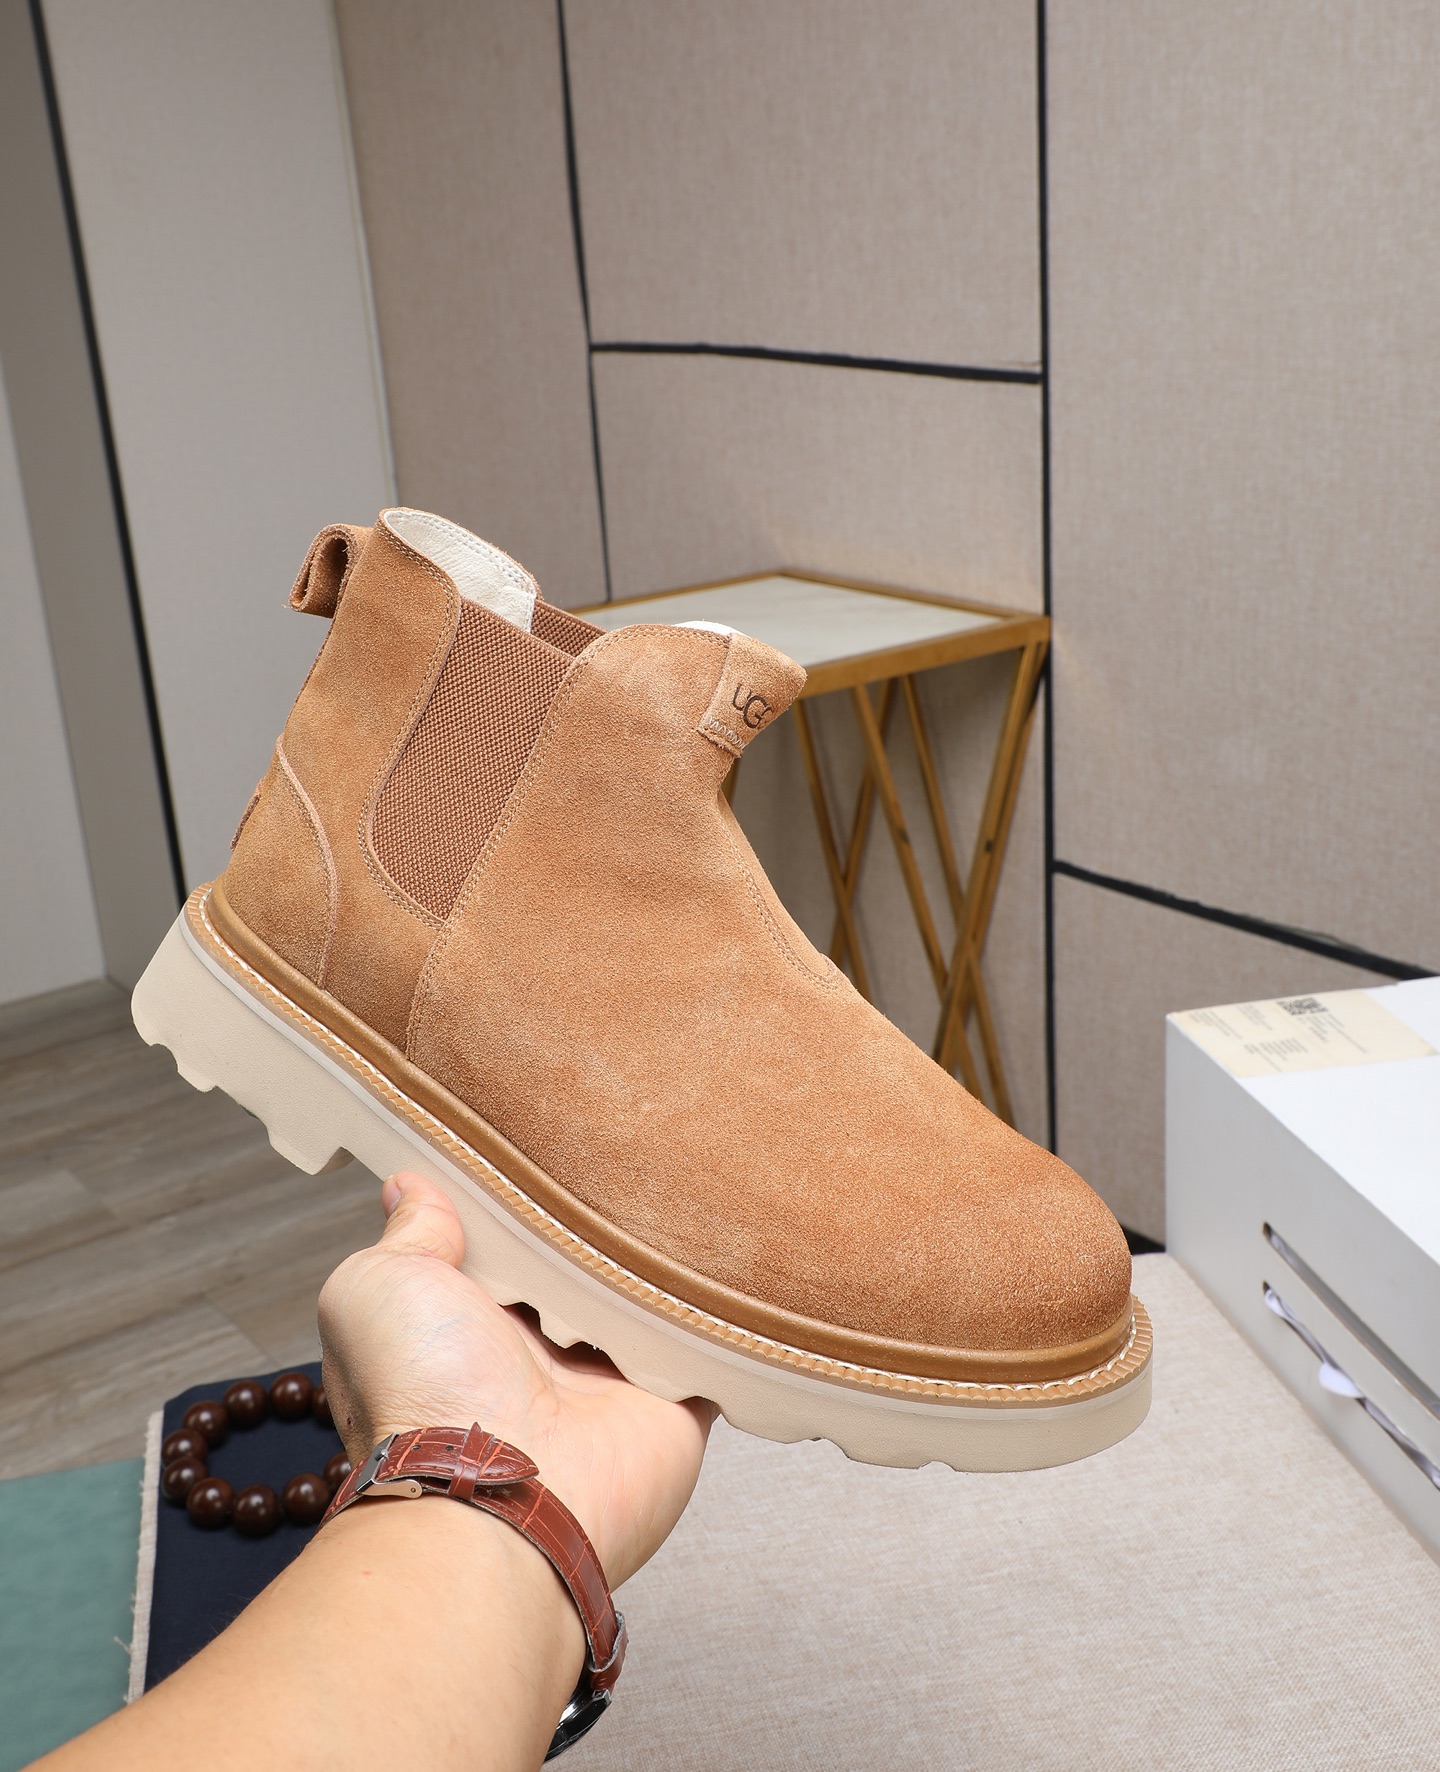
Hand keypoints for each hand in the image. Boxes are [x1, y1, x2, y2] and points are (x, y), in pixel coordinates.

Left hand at [318, 1171, 714, 1585]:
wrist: (499, 1497)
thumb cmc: (420, 1395)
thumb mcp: (379, 1288)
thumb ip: (409, 1234)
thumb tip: (409, 1184)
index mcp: (471, 1329)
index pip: (506, 1252)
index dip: (519, 1206)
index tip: (543, 1145)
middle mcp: (542, 1359)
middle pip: (583, 1272)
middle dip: (600, 1225)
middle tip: (627, 1152)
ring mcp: (612, 1383)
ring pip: (648, 1300)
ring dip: (662, 1257)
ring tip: (685, 1180)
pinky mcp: (676, 1404)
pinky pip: (711, 1345)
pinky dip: (722, 1311)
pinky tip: (731, 1254)